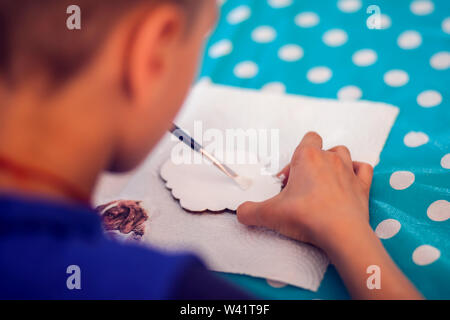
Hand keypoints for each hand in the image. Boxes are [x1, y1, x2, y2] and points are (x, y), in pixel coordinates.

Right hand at [237, 132, 372, 252]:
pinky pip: (363, 169)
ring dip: (333, 163)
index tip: (288, 181)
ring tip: (323, 183)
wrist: (341, 233)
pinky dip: (357, 172)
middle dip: (310, 165)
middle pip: (321, 149)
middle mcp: (330, 158)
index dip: (296, 158)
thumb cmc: (307, 216)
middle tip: (301, 189)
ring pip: (342, 153)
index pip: (307, 138)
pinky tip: (349, 182)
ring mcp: (349, 170)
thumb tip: (240, 213)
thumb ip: (250, 211)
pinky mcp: (363, 186)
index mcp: (307, 157)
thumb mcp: (269, 214)